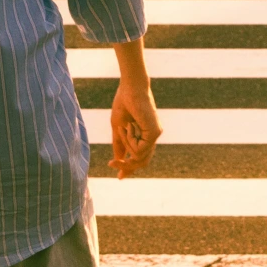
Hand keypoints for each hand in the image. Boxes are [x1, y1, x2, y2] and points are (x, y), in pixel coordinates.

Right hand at [110, 40, 159, 177]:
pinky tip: (129, 126)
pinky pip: (139, 149)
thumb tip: (117, 160)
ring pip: (138, 156)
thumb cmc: (124, 103)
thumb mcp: (118, 128)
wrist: (130, 88)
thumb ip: (119, 144)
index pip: (140, 158)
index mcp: (145, 136)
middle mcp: (152, 137)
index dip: (129, 168)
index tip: (119, 178)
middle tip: (111, 164)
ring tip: (123, 127)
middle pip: (142, 162)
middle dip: (126, 166)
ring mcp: (155, 135)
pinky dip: (130, 140)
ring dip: (126, 143)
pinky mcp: (155, 133)